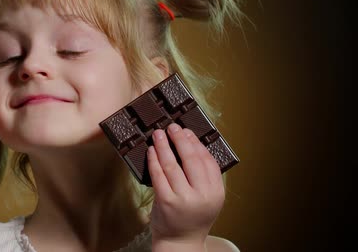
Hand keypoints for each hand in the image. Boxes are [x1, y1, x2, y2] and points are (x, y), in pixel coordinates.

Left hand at [147, 123, 224, 247]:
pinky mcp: (165, 201)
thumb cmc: (192, 217)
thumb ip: (203, 177)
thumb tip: (190, 145)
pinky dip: (154, 160)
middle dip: (180, 139)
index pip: (208, 161)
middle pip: (191, 159)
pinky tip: (151, 151)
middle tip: (173, 127)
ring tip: (158, 134)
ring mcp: (183, 198)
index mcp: (215, 192)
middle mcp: (202, 195)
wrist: (180, 242)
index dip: (197, 143)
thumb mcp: (207, 198)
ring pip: (172, 165)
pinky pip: (158, 175)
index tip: (188, 131)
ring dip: (164, 146)